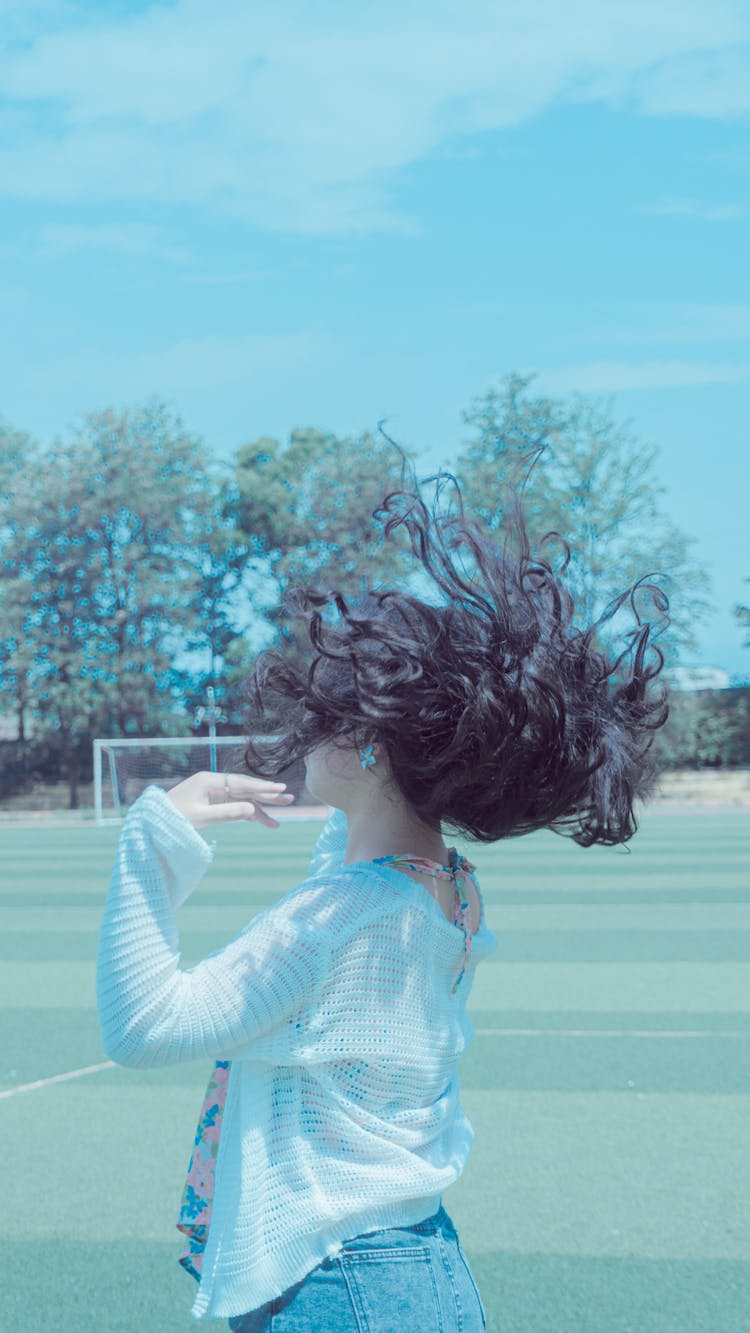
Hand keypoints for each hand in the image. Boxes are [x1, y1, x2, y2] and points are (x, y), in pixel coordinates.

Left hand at [165, 771, 294, 829]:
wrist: (153, 822)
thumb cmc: (173, 818)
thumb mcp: (199, 818)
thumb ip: (226, 813)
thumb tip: (251, 809)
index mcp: (209, 781)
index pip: (242, 783)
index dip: (263, 787)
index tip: (281, 789)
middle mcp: (213, 784)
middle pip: (245, 789)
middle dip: (267, 796)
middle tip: (289, 799)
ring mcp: (213, 794)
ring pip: (241, 800)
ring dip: (258, 810)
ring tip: (277, 824)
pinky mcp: (211, 803)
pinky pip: (233, 807)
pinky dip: (245, 815)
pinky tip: (260, 821)